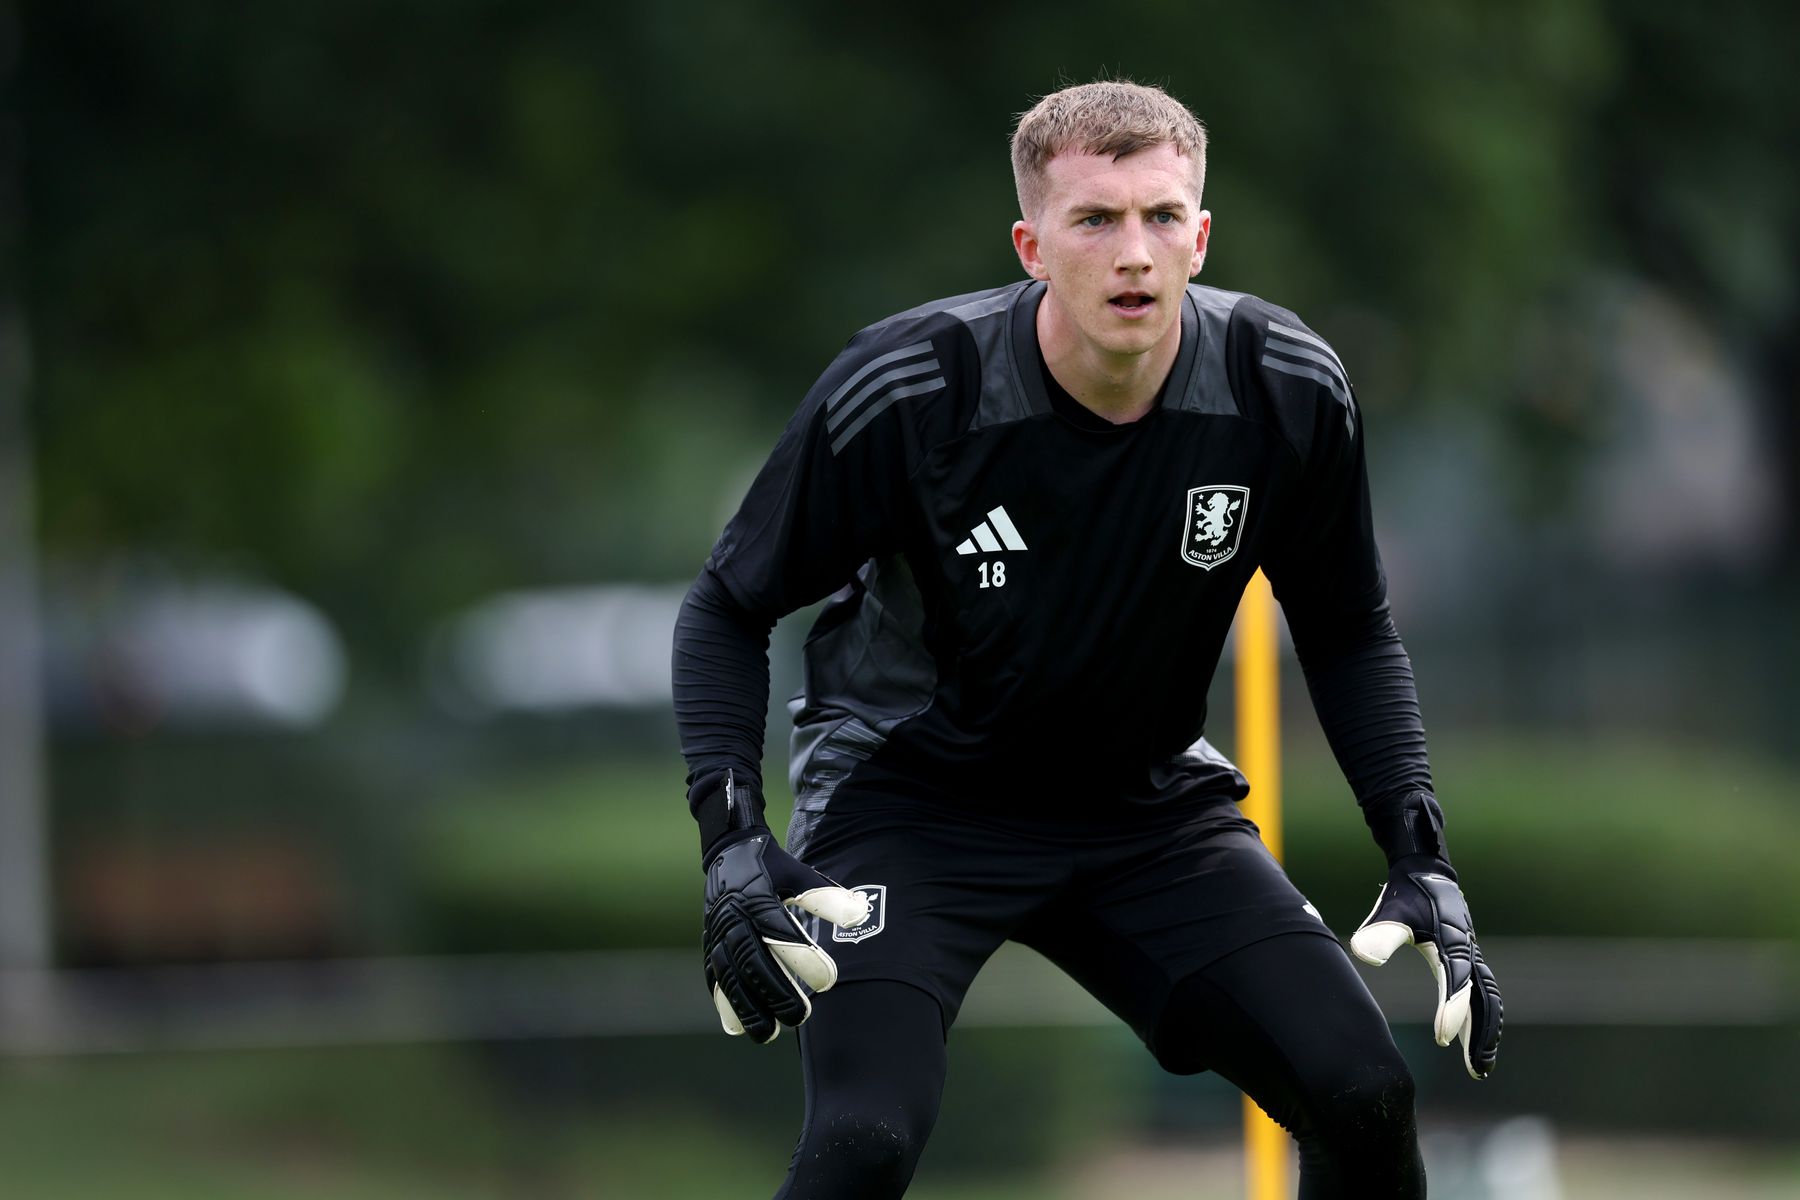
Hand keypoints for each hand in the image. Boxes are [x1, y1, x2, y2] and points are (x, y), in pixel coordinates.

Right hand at [702, 832, 871, 1042]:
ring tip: (768, 1034)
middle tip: (802, 1016)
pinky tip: (737, 1027)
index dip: (803, 958)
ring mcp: (716, 933)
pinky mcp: (708, 945)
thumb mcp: (799, 873)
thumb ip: (826, 896)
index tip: (829, 980)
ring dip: (747, 1007)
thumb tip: (860, 914)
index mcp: (757, 897)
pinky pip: (713, 977)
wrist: (727, 853)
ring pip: (729, 975)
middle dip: (775, 992)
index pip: (780, 932)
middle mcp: (732, 916)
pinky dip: (724, 1003)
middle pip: (752, 960)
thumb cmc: (772, 868)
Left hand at [1350, 858, 1502, 1078]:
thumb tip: (1363, 955)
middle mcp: (1468, 952)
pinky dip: (1485, 1017)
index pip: (1456, 982)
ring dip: (1487, 1032)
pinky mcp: (1470, 958)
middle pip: (1484, 1000)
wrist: (1426, 872)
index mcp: (1452, 943)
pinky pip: (1484, 993)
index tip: (1441, 1038)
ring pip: (1488, 1000)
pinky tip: (1473, 1038)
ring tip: (1481, 1066)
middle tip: (1476, 1070)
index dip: (1451, 1010)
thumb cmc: (1407, 895)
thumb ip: (1379, 934)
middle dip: (1481, 1035)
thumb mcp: (1390, 910)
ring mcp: (1472, 956)